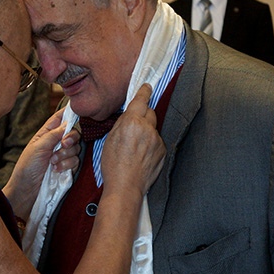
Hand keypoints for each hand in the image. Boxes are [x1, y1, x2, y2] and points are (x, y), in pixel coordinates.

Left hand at [4, 108, 79, 217]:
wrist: (27, 191)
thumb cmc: (27, 167)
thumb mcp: (38, 147)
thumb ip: (53, 134)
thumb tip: (68, 122)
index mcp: (46, 134)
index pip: (60, 118)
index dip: (69, 113)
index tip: (76, 113)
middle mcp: (56, 142)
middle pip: (73, 133)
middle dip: (70, 138)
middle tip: (63, 144)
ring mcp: (63, 155)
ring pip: (76, 148)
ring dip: (65, 155)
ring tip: (52, 163)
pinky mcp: (68, 168)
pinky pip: (76, 161)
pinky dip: (67, 165)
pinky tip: (56, 170)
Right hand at [101, 84, 165, 199]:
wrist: (126, 186)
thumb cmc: (113, 165)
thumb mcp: (110, 139)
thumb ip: (122, 123)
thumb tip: (128, 115)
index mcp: (131, 123)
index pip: (141, 100)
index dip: (144, 92)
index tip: (147, 86)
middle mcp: (147, 129)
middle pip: (149, 113)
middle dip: (143, 115)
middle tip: (133, 127)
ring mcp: (157, 140)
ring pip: (153, 128)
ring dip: (146, 132)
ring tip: (134, 148)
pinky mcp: (162, 151)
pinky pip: (156, 141)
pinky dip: (150, 144)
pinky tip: (141, 155)